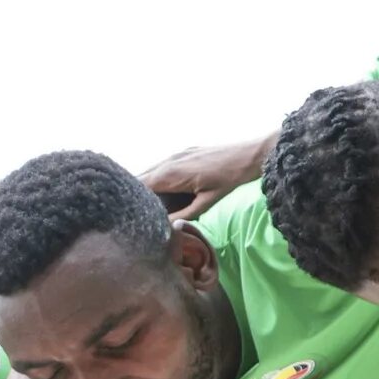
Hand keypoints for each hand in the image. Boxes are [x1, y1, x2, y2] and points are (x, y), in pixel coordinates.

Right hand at [139, 135, 269, 219]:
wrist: (249, 155)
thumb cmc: (229, 180)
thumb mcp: (206, 203)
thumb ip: (183, 215)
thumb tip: (165, 226)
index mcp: (170, 174)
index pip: (138, 186)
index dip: (132, 200)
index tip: (129, 213)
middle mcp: (168, 161)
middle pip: (140, 177)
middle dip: (135, 193)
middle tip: (134, 211)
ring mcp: (176, 154)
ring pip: (150, 170)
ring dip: (146, 185)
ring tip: (146, 202)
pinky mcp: (183, 151)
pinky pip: (162, 165)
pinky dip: (157, 177)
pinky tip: (164, 189)